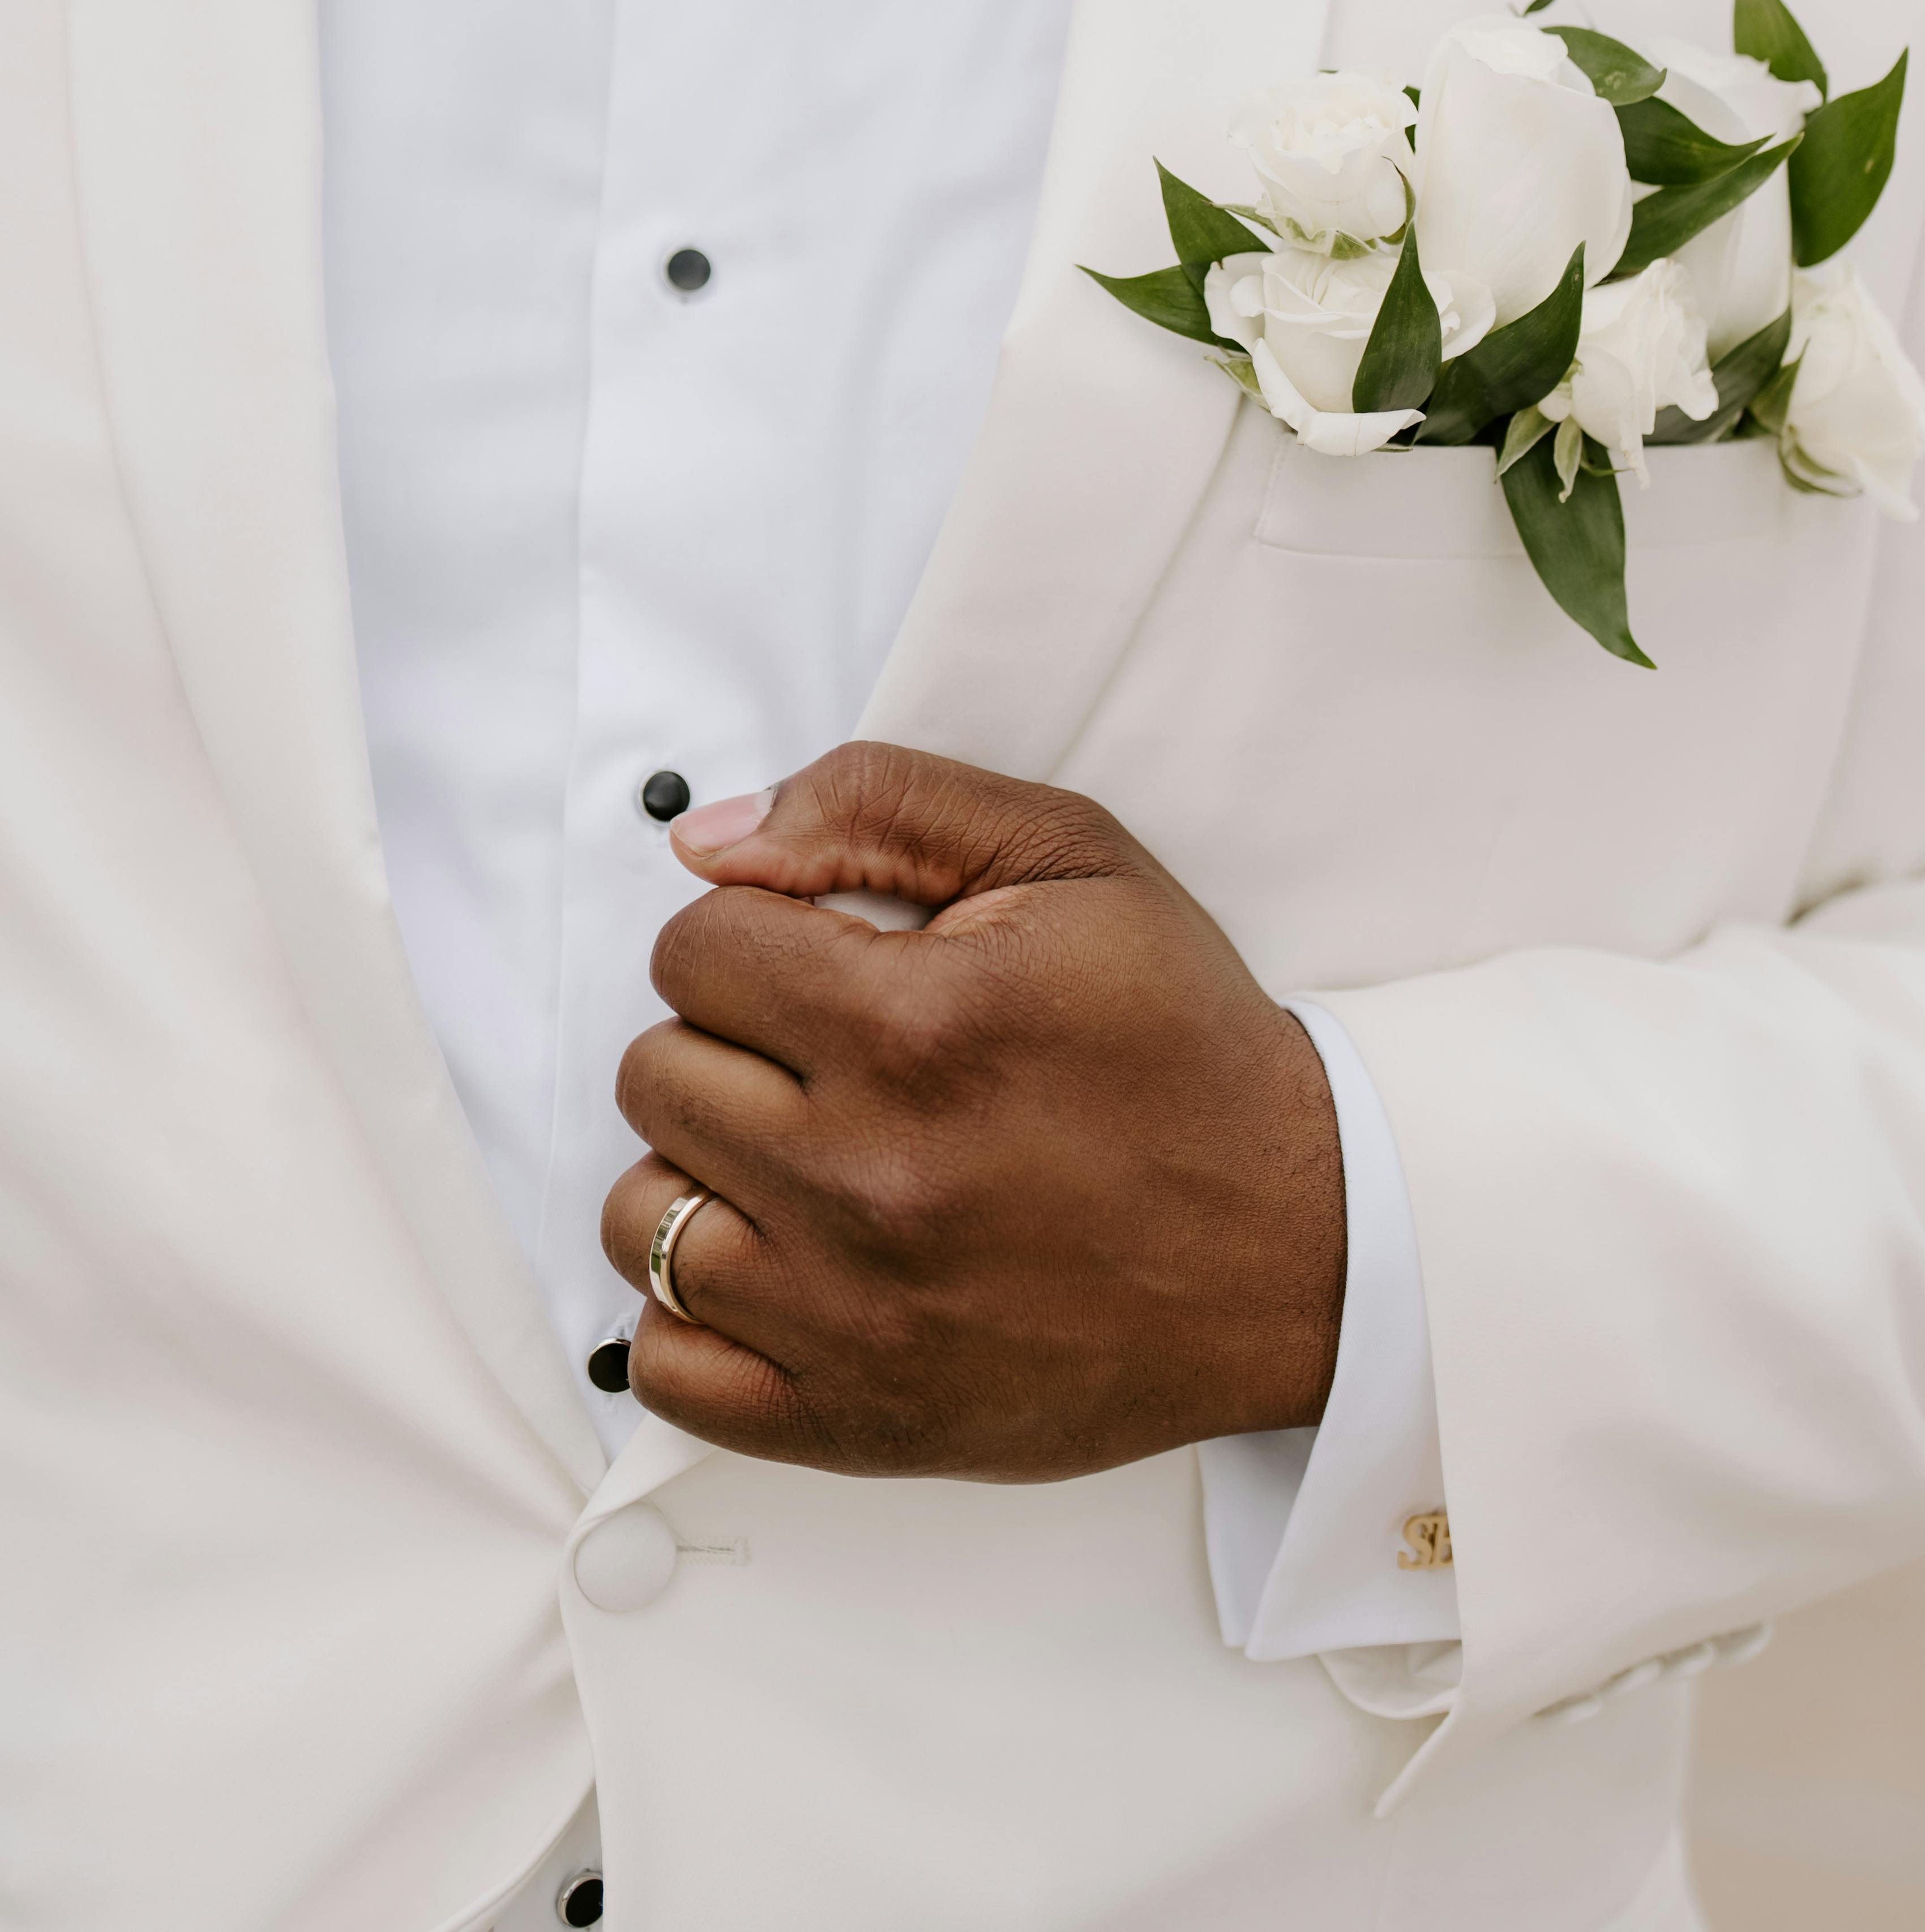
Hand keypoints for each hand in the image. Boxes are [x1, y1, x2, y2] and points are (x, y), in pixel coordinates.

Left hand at [603, 744, 1346, 1480]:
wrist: (1299, 1242)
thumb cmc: (1180, 1045)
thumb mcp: (1067, 856)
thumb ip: (875, 803)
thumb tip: (708, 841)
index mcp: (917, 1026)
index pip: (692, 949)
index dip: (752, 937)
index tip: (823, 964)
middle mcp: (870, 1175)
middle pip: (655, 1073)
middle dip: (729, 1043)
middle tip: (827, 1059)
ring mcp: (854, 1313)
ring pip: (638, 1216)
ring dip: (703, 1172)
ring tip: (804, 1157)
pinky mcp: (858, 1418)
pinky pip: (668, 1368)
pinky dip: (694, 1316)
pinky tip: (778, 1265)